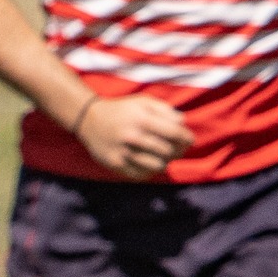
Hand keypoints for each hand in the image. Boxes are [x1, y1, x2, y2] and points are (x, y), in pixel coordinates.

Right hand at [75, 94, 193, 178]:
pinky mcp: (116, 164)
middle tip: (177, 149)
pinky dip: (150, 170)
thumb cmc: (122, 110)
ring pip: (157, 166)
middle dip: (178, 151)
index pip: (175, 133)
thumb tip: (182, 123)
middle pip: (168, 151)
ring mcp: (124, 152)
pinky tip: (149, 162)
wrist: (89, 119)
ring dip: (164, 162)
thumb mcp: (143, 102)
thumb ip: (165, 110)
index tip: (189, 140)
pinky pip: (142, 174)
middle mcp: (133, 136)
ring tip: (163, 156)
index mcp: (142, 119)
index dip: (187, 138)